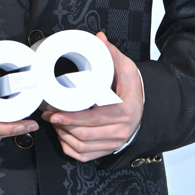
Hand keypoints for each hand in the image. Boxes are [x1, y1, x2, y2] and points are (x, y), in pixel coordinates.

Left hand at [42, 32, 143, 161]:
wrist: (144, 108)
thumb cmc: (133, 90)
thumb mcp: (127, 69)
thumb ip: (112, 54)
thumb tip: (99, 38)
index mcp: (125, 112)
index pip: (94, 119)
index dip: (72, 118)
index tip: (55, 113)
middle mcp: (121, 131)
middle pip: (84, 135)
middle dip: (62, 126)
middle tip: (50, 115)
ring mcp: (114, 143)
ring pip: (82, 146)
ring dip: (64, 136)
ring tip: (55, 123)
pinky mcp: (108, 150)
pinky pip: (84, 156)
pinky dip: (70, 148)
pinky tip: (64, 136)